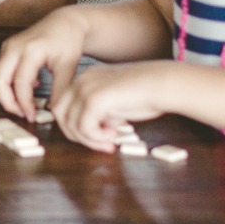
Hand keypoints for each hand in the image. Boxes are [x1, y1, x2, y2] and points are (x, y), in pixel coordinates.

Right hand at [0, 7, 89, 120]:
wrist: (64, 22)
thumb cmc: (67, 41)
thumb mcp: (68, 66)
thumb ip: (60, 89)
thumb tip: (55, 112)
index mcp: (30, 50)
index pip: (20, 83)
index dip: (24, 104)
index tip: (33, 117)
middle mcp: (13, 47)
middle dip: (7, 101)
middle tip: (21, 114)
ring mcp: (8, 47)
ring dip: (7, 94)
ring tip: (25, 106)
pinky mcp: (7, 49)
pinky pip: (2, 71)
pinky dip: (10, 85)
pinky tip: (29, 90)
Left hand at [51, 61, 169, 151]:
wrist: (164, 85)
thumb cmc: (147, 95)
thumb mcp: (117, 104)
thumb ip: (102, 113)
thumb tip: (96, 130)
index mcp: (85, 79)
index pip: (65, 105)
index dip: (77, 125)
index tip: (99, 138)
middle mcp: (81, 80)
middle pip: (60, 113)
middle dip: (77, 134)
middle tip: (101, 144)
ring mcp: (85, 87)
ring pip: (69, 122)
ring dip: (87, 139)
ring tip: (109, 142)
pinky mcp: (94, 98)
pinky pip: (84, 126)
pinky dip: (95, 137)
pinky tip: (113, 136)